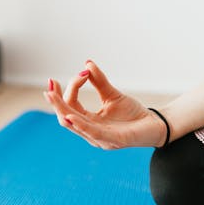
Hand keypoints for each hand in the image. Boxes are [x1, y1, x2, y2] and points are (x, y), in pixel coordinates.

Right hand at [44, 60, 165, 148]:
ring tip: (52, 95)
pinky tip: (71, 115)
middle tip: (49, 85)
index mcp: (89, 121)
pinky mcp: (114, 141)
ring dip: (62, 110)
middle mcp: (90, 131)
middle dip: (56, 101)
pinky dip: (80, 125)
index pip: (71, 105)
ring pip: (74, 125)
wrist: (154, 124)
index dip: (71, 88)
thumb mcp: (113, 95)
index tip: (82, 72)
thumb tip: (87, 63)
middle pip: (65, 117)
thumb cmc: (132, 113)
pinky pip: (93, 134)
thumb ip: (100, 82)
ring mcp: (100, 138)